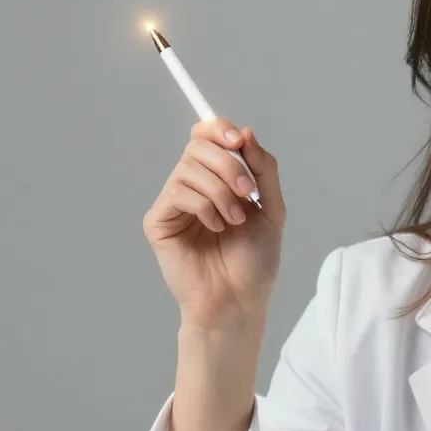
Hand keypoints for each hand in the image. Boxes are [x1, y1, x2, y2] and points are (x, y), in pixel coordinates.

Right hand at [143, 119, 283, 332]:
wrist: (240, 301)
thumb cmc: (255, 262)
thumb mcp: (272, 209)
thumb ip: (263, 169)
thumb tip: (245, 132)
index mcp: (216, 180)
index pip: (206, 137)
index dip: (219, 130)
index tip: (240, 141)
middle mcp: (191, 187)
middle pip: (198, 146)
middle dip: (229, 165)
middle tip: (247, 193)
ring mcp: (173, 204)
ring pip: (189, 168)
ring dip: (220, 191)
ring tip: (235, 220)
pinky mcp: (158, 222)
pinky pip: (177, 192)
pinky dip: (204, 206)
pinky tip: (216, 228)